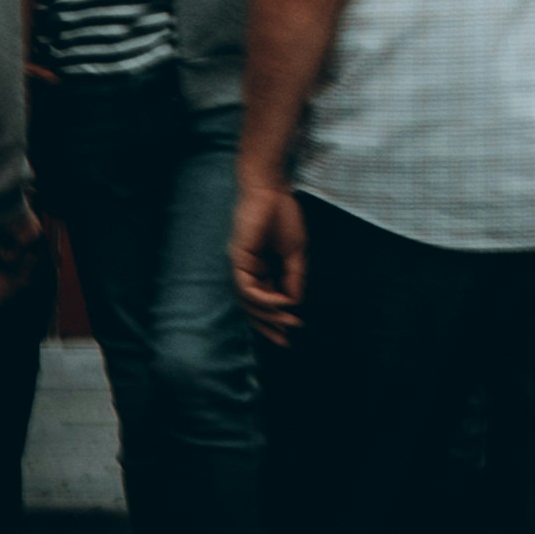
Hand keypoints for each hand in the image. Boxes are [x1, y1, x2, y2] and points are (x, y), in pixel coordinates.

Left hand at [230, 166, 305, 339]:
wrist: (272, 190)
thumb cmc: (283, 215)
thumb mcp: (295, 253)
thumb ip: (294, 277)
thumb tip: (294, 303)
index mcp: (261, 270)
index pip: (265, 302)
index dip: (277, 319)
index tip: (293, 334)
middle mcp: (248, 272)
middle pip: (254, 308)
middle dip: (270, 326)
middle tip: (287, 342)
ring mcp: (241, 267)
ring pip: (250, 302)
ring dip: (270, 315)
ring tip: (290, 323)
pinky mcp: (238, 260)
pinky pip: (248, 288)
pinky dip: (264, 299)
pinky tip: (282, 303)